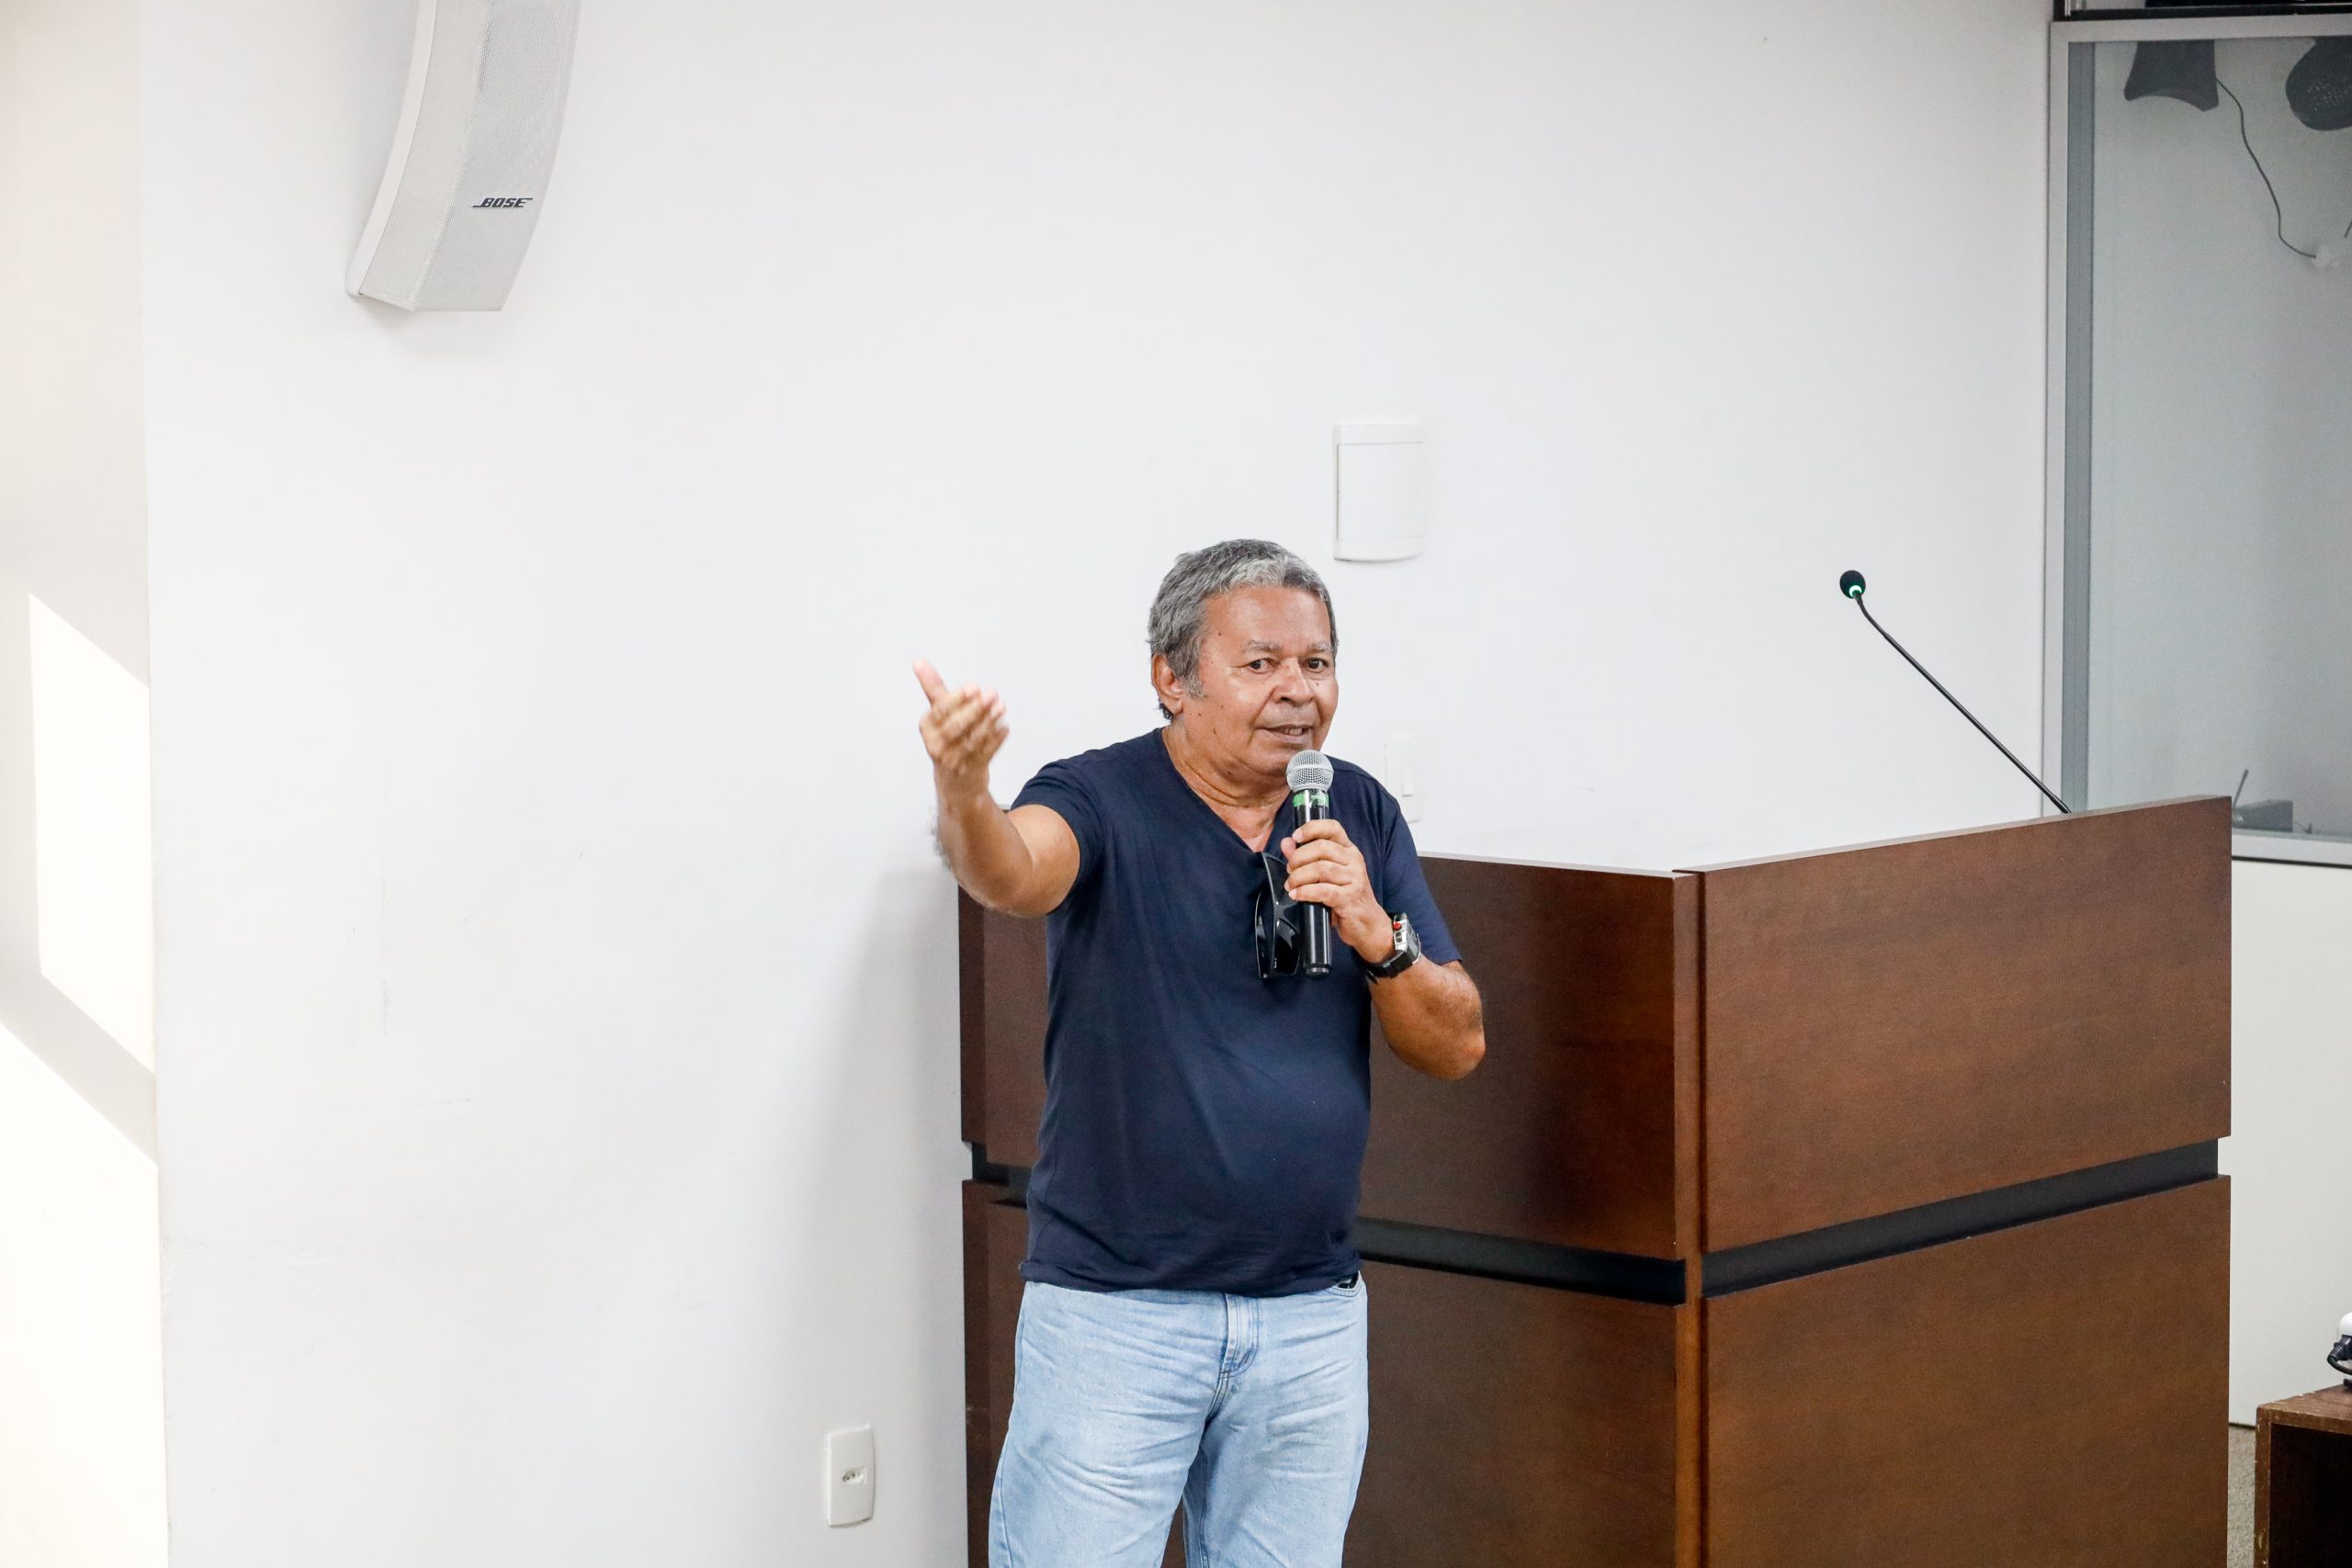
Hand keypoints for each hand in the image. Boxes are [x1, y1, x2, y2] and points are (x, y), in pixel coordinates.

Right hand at [914, 658, 1007, 802]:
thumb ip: (932, 687)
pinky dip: (996, 740)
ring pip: (972, 739)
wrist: (955, 780)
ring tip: (1001, 707)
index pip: (940, 712)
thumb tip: (918, 661)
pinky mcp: (971, 770)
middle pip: (956, 727)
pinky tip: (1004, 727)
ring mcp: (954, 760)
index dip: (957, 699)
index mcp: (927, 728)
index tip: (974, 687)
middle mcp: (936, 746)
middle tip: (992, 694)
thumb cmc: (946, 738)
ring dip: (989, 722)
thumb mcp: (938, 712)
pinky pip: (985, 753)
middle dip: (975, 709)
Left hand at [1281, 819, 1393, 964]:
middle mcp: (1354, 860)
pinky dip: (1305, 892)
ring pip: (1321, 868)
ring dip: (1299, 876)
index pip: (1332, 828)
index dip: (1312, 828)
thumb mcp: (1326, 874)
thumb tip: (1286, 842)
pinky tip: (1296, 895)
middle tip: (1290, 870)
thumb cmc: (1344, 896)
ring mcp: (1354, 879)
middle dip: (1299, 858)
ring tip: (1291, 885)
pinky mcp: (1350, 898)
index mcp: (1348, 850)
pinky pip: (1323, 891)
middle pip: (1322, 847)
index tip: (1296, 837)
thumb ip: (1305, 857)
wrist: (1367, 924)